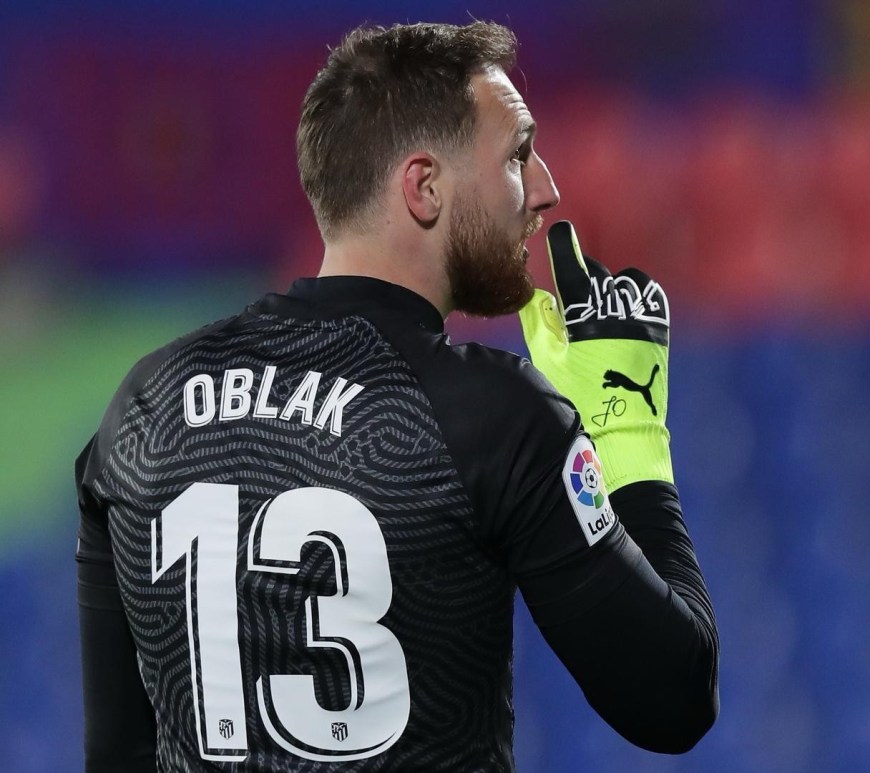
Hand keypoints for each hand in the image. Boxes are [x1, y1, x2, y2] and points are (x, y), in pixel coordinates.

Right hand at [518, 220, 672, 491]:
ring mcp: (644, 321)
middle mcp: (619, 313)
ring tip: (598, 304)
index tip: (560, 231)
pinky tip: (622, 307)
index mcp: (588, 318)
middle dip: (582, 277)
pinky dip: (635, 294)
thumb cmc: (578, 400)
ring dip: (610, 284)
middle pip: (598, 275)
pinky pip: (649, 296)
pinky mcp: (659, 332)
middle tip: (568, 295)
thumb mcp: (549, 361)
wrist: (622, 434)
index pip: (574, 269)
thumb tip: (535, 295)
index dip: (564, 246)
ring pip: (627, 282)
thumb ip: (540, 322)